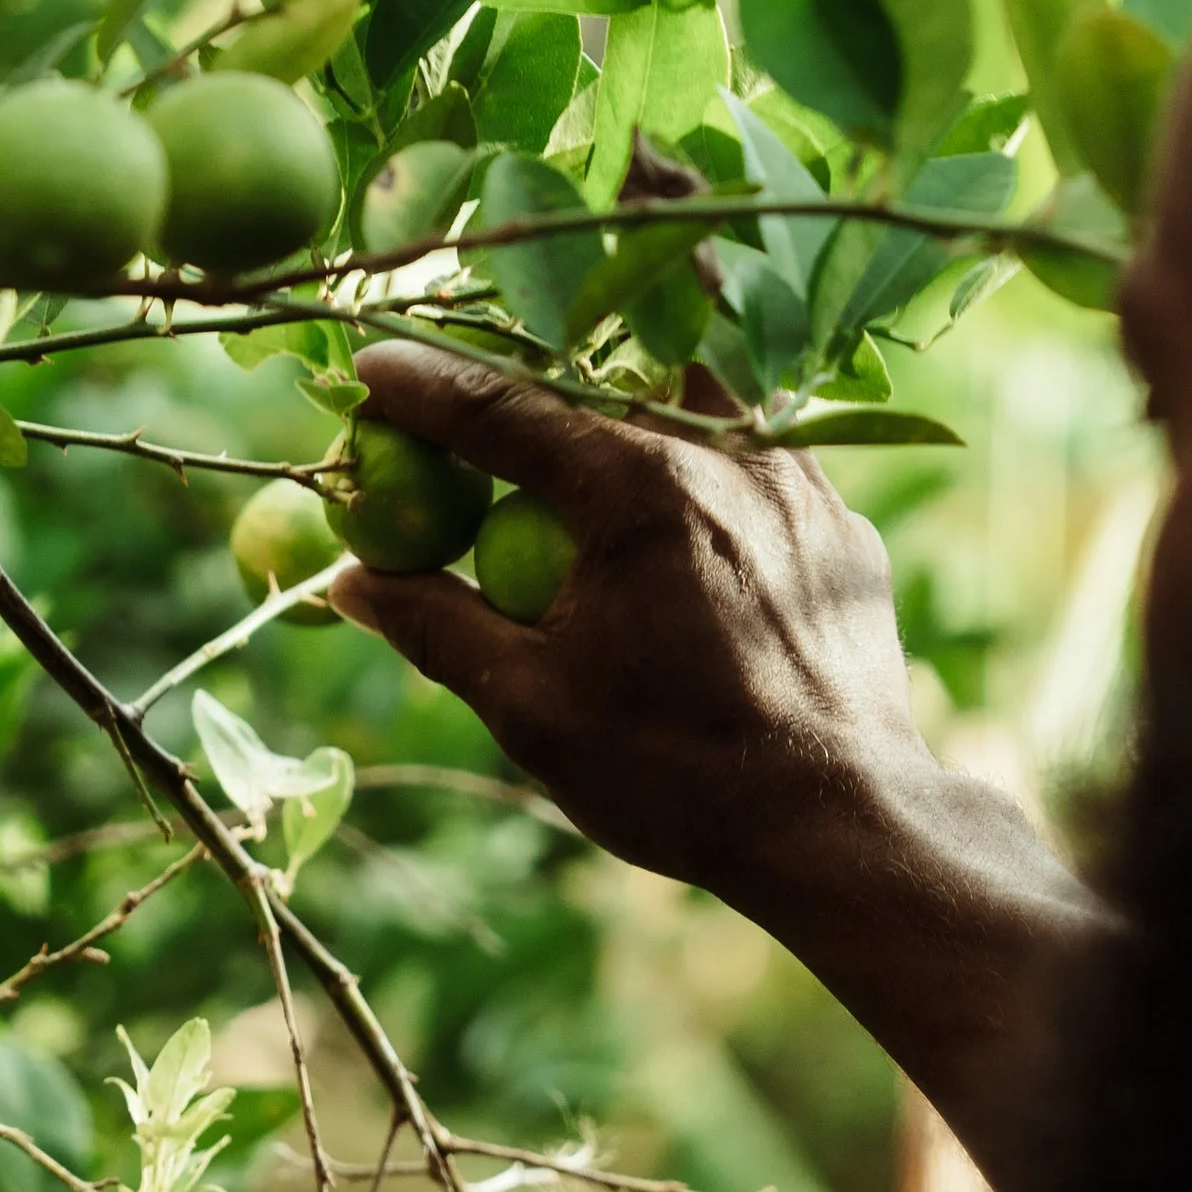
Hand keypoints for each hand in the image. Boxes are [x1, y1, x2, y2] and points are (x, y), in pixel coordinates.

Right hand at [327, 343, 933, 913]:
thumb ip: (436, 624)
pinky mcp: (841, 525)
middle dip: (525, 366)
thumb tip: (350, 578)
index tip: (371, 366)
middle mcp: (728, 455)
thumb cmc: (675, 774)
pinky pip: (758, 460)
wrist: (841, 825)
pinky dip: (703, 462)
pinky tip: (679, 505)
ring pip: (697, 396)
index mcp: (638, 489)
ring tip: (577, 418)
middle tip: (469, 384)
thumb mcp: (531, 707)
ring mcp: (799, 483)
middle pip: (604, 371)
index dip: (426, 384)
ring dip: (626, 397)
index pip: (503, 410)